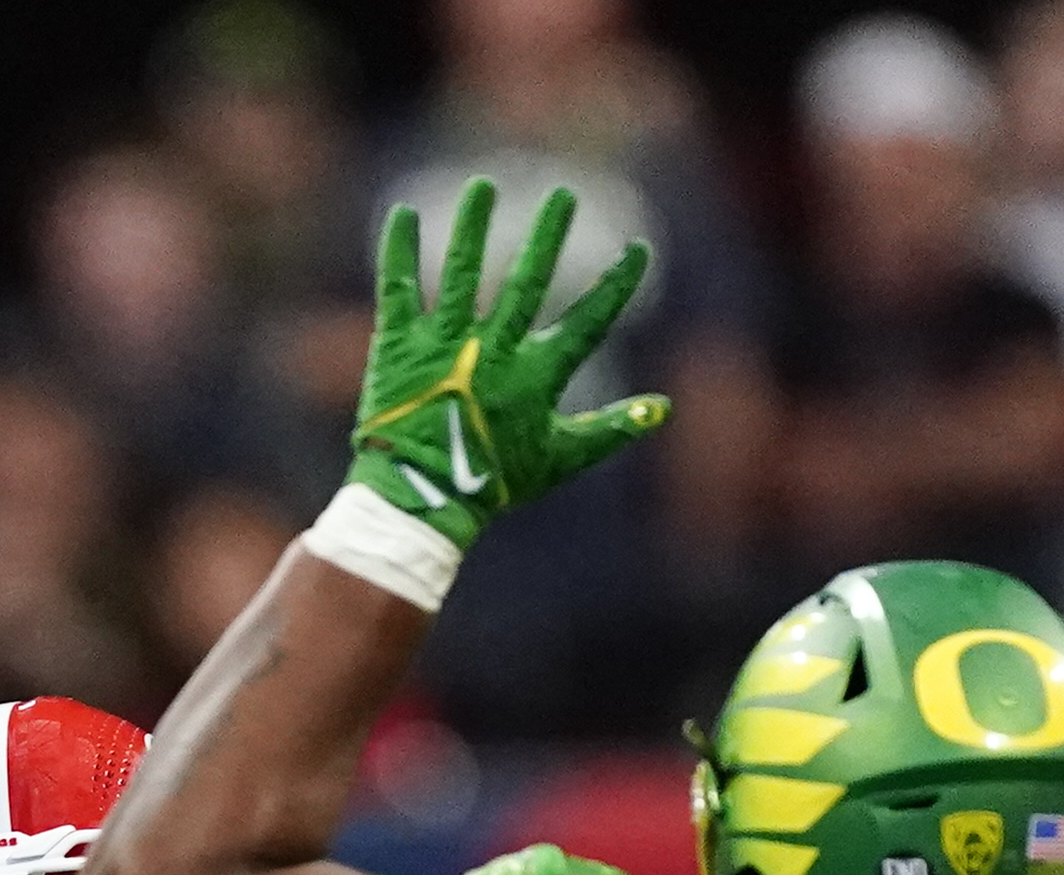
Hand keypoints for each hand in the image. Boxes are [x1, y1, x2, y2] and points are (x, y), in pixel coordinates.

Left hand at [349, 179, 668, 548]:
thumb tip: (664, 407)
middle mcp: (493, 350)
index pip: (586, 322)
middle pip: (528, 282)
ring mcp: (445, 344)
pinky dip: (400, 252)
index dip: (615, 287)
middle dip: (548, 237)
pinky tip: (403, 215)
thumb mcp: (559, 459)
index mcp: (535, 375)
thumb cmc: (494, 483)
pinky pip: (399, 289)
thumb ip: (611, 428)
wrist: (422, 499)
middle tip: (563, 196)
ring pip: (462, 272)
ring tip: (483, 187)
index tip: (637, 251)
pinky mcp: (400, 346)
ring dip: (473, 226)